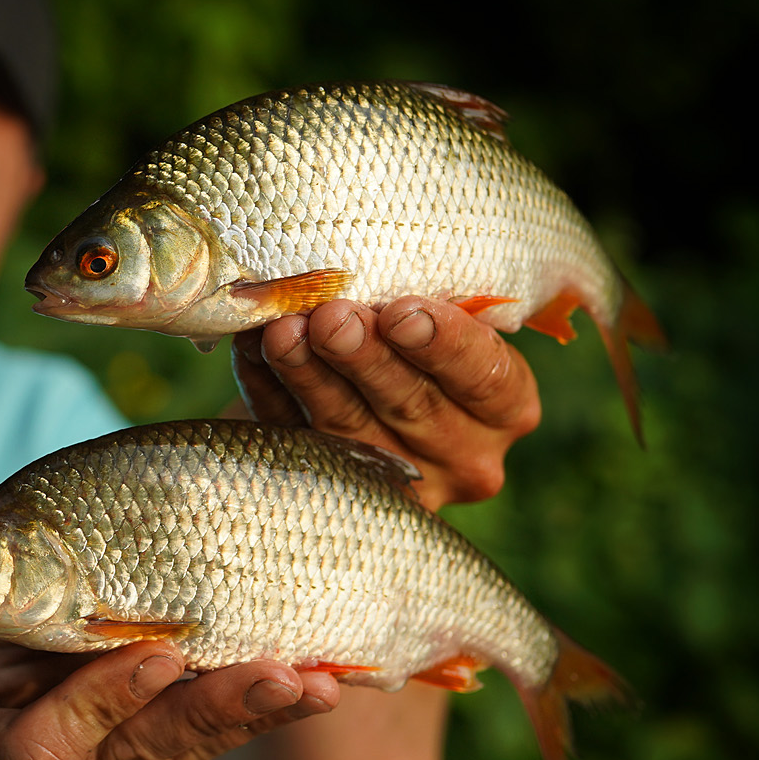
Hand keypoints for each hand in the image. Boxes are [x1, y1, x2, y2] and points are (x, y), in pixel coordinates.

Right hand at [0, 630, 336, 759]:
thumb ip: (18, 618)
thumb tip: (112, 591)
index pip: (38, 754)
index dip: (98, 706)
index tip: (153, 653)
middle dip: (209, 712)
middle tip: (277, 675)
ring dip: (246, 719)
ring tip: (313, 684)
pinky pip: (186, 759)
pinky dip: (242, 720)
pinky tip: (300, 692)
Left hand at [230, 297, 540, 510]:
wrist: (357, 399)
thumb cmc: (409, 346)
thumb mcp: (437, 324)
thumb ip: (419, 307)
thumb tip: (363, 270)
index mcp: (505, 407)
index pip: (486, 376)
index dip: (443, 344)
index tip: (401, 312)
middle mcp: (463, 455)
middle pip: (412, 404)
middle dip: (366, 358)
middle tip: (333, 319)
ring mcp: (395, 483)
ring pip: (348, 427)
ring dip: (310, 375)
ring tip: (284, 333)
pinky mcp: (331, 489)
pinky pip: (294, 438)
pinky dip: (269, 391)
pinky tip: (253, 351)